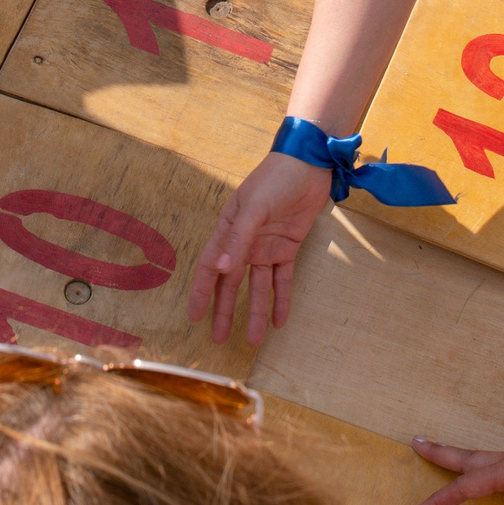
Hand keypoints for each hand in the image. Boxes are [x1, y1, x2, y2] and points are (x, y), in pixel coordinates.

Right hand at [187, 151, 331, 343]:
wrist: (308, 164)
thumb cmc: (274, 179)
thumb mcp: (254, 208)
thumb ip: (238, 239)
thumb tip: (222, 270)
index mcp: (228, 229)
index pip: (211, 266)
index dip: (202, 292)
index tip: (195, 317)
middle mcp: (244, 242)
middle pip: (231, 283)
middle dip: (225, 311)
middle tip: (219, 339)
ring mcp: (266, 246)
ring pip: (257, 287)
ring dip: (255, 312)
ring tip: (253, 340)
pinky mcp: (288, 248)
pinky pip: (282, 280)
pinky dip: (281, 300)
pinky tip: (279, 321)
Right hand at [410, 416, 503, 504]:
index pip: (471, 485)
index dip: (445, 498)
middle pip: (469, 459)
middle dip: (441, 455)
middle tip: (415, 444)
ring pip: (484, 460)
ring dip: (460, 459)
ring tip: (440, 454)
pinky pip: (502, 468)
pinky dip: (486, 470)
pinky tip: (494, 475)